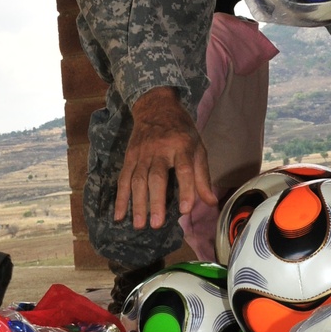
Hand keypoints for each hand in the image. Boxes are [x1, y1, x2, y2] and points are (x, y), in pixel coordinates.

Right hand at [115, 87, 215, 230]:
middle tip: (156, 224)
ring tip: (139, 224)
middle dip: (155, 201)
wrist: (156, 107)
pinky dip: (120, 197)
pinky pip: (123, 178)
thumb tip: (210, 202)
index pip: (184, 169)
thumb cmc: (181, 130)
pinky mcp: (129, 156)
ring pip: (137, 179)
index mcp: (181, 146)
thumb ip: (202, 176)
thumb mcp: (198, 147)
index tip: (185, 209)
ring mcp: (142, 153)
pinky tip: (119, 215)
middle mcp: (160, 149)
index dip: (185, 189)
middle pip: (156, 177)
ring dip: (137, 203)